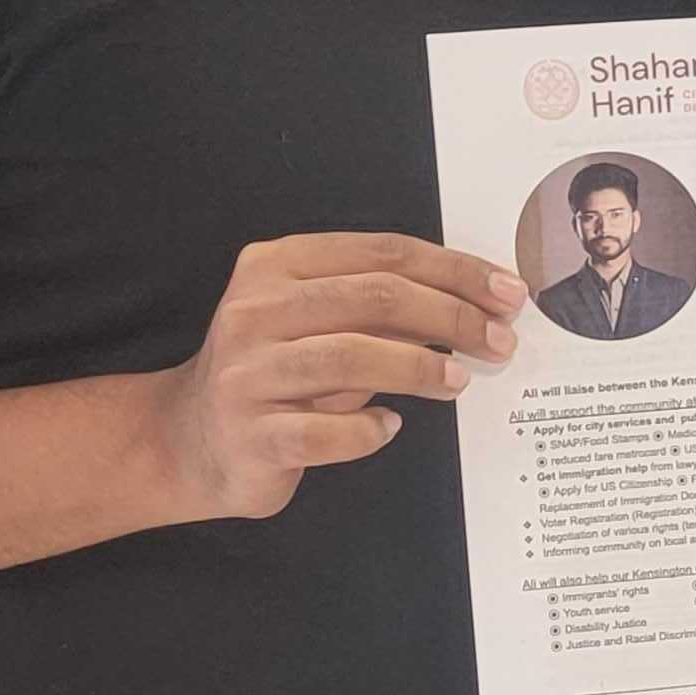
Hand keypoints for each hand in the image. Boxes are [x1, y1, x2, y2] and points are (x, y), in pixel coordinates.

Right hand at [153, 232, 524, 520]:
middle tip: (499, 340)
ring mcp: (248, 373)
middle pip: (376, 297)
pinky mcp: (250, 434)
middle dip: (452, 315)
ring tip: (460, 381)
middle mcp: (255, 311)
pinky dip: (368, 429)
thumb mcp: (320, 324)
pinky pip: (325, 432)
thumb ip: (381, 309)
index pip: (383, 253)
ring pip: (352, 357)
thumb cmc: (276, 375)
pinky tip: (389, 426)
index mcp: (275, 266)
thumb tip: (476, 304)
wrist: (191, 440)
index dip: (454, 270)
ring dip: (421, 367)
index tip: (505, 292)